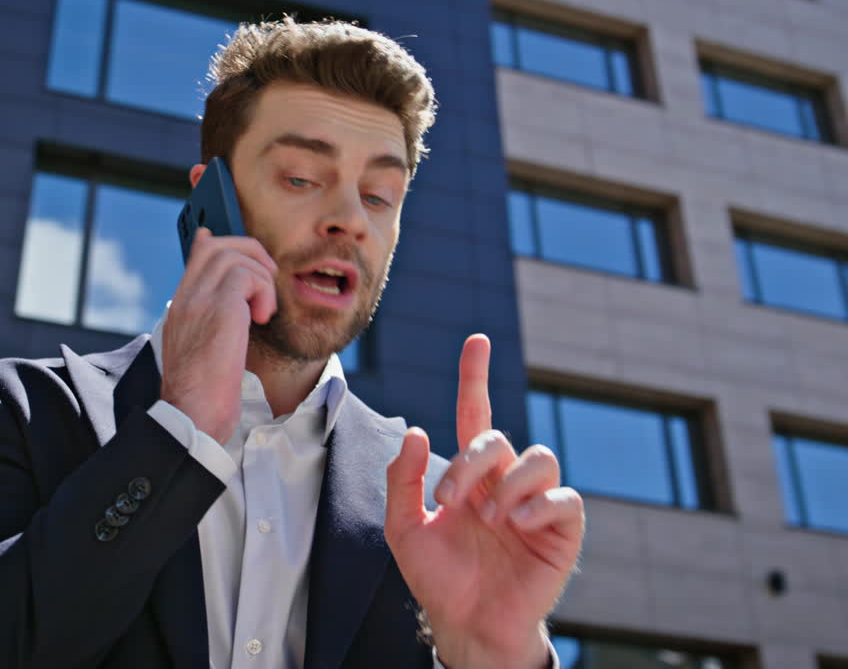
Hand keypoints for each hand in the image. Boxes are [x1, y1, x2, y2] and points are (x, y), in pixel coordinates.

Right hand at [160, 227, 277, 443]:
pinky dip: (264, 292)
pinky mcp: (221, 308)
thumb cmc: (202, 395)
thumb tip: (236, 308)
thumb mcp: (202, 352)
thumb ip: (213, 324)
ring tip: (263, 311)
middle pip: (219, 245)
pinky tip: (262, 318)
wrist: (192, 416)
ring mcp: (200, 299)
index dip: (227, 245)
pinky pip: (249, 276)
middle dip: (252, 254)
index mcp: (181, 306)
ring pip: (235, 255)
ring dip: (261, 279)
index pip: (200, 255)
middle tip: (267, 282)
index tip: (245, 255)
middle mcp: (187, 297)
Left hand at [384, 334, 583, 668]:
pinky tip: (515, 526)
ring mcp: (537, 504)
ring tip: (489, 519)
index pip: (476, 415)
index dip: (475, 378)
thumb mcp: (403, 528)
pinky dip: (538, 506)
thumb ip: (402, 480)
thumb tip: (418, 431)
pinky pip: (564, 499)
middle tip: (450, 499)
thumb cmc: (438, 577)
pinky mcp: (563, 531)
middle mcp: (505, 481)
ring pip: (540, 458)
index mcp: (471, 475)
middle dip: (470, 459)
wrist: (466, 624)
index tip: (475, 341)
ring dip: (508, 483)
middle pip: (497, 437)